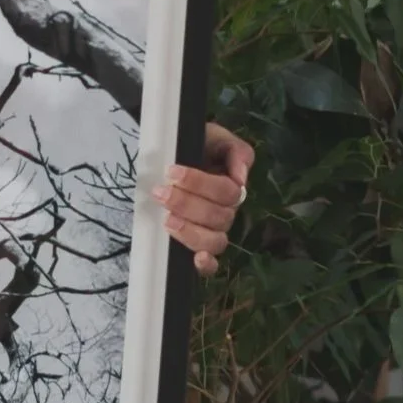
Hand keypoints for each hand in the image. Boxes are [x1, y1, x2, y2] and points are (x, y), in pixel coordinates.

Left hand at [153, 122, 254, 276]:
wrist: (170, 151)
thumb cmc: (195, 145)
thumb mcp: (215, 137)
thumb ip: (235, 151)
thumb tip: (241, 177)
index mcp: (231, 187)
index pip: (227, 192)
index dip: (200, 184)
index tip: (171, 172)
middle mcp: (225, 212)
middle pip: (219, 217)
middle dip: (187, 204)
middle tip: (161, 192)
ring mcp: (212, 231)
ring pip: (215, 241)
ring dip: (191, 232)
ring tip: (167, 219)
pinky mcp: (197, 246)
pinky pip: (211, 265)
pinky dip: (206, 265)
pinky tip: (197, 259)